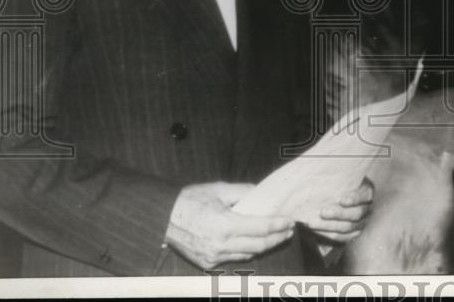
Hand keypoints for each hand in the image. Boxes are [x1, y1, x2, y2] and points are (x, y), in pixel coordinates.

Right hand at [164, 182, 294, 269]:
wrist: (162, 218)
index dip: (279, 225)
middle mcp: (221, 244)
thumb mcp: (218, 189)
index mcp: (225, 224)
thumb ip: (243, 192)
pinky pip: (234, 259)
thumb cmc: (190, 200)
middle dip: (277, 238)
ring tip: (276, 236)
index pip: (261, 228)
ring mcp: (214, 256)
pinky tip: (254, 243)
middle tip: (288, 230)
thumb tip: (261, 194)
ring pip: (249, 254)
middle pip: (259, 245)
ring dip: (264, 246)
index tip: (290, 221)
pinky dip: (247, 251)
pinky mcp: (208, 263)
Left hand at [307, 178, 373, 244]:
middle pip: (356, 214)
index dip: (354, 199)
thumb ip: (339, 183)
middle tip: (322, 212)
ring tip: (314, 224)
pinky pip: (343, 238)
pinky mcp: (353, 234)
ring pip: (348, 228)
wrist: (342, 196)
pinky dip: (329, 235)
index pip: (364, 196)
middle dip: (338, 214)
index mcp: (367, 193)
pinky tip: (317, 231)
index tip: (341, 200)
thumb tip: (323, 184)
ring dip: (330, 226)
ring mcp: (362, 223)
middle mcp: (367, 209)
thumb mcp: (345, 181)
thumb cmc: (342, 185)